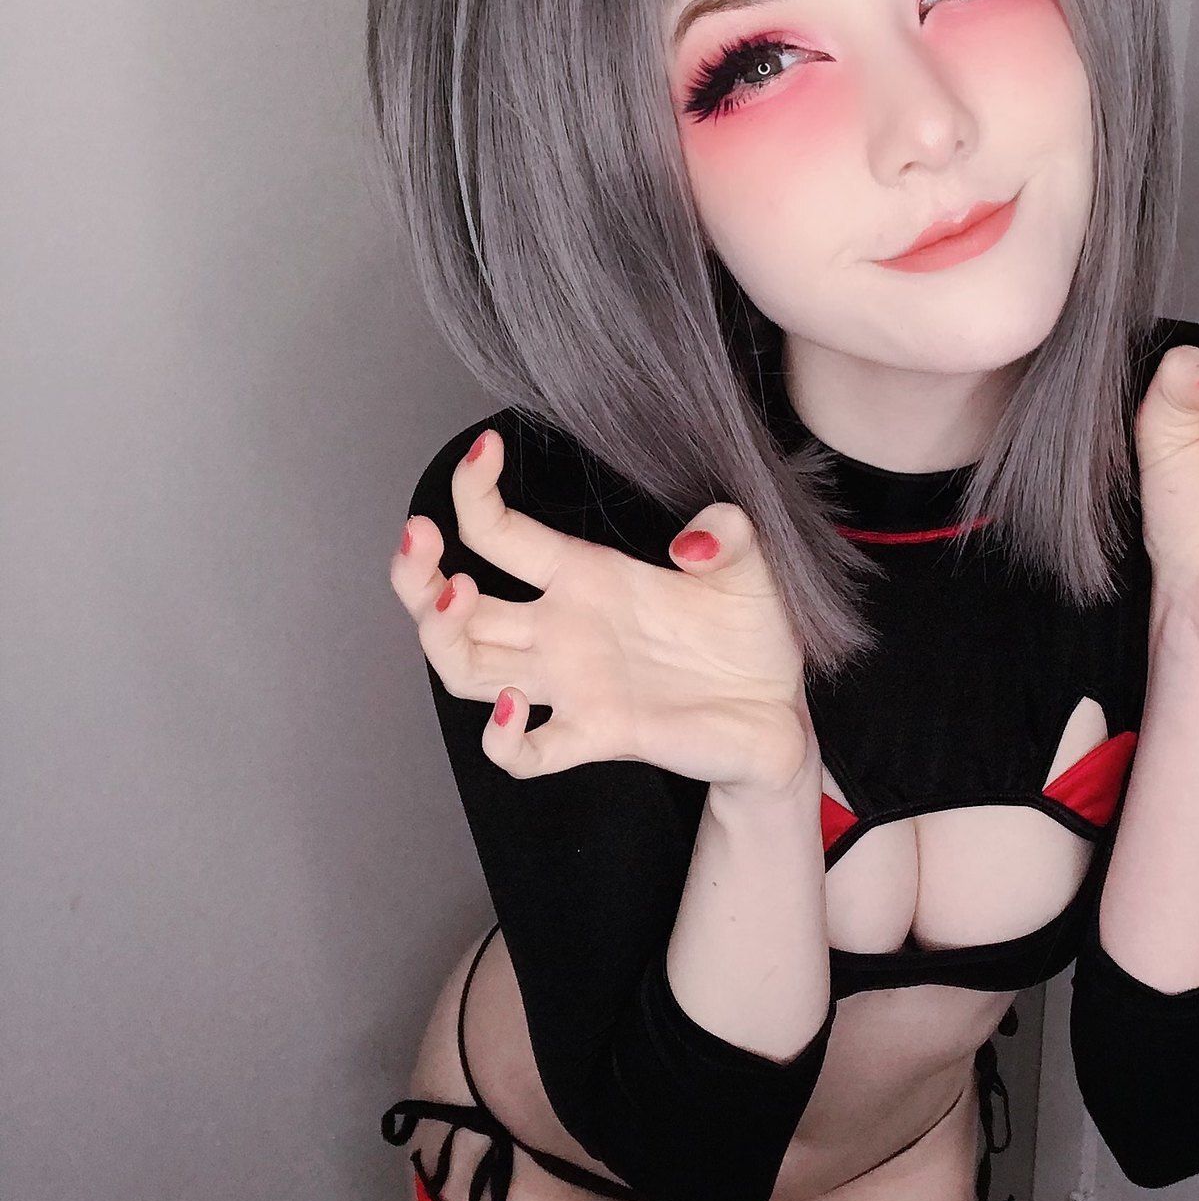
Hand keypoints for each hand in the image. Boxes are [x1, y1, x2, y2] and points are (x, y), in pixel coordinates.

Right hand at [390, 426, 815, 792]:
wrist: (779, 711)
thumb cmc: (752, 633)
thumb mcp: (752, 563)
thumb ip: (729, 534)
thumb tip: (691, 543)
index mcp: (584, 576)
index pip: (497, 533)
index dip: (473, 491)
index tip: (483, 448)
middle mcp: (561, 629)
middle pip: (453, 607)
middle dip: (417, 574)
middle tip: (419, 539)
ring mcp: (571, 685)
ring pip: (466, 668)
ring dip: (440, 638)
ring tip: (455, 598)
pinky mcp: (596, 735)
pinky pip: (524, 752)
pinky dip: (501, 737)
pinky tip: (514, 704)